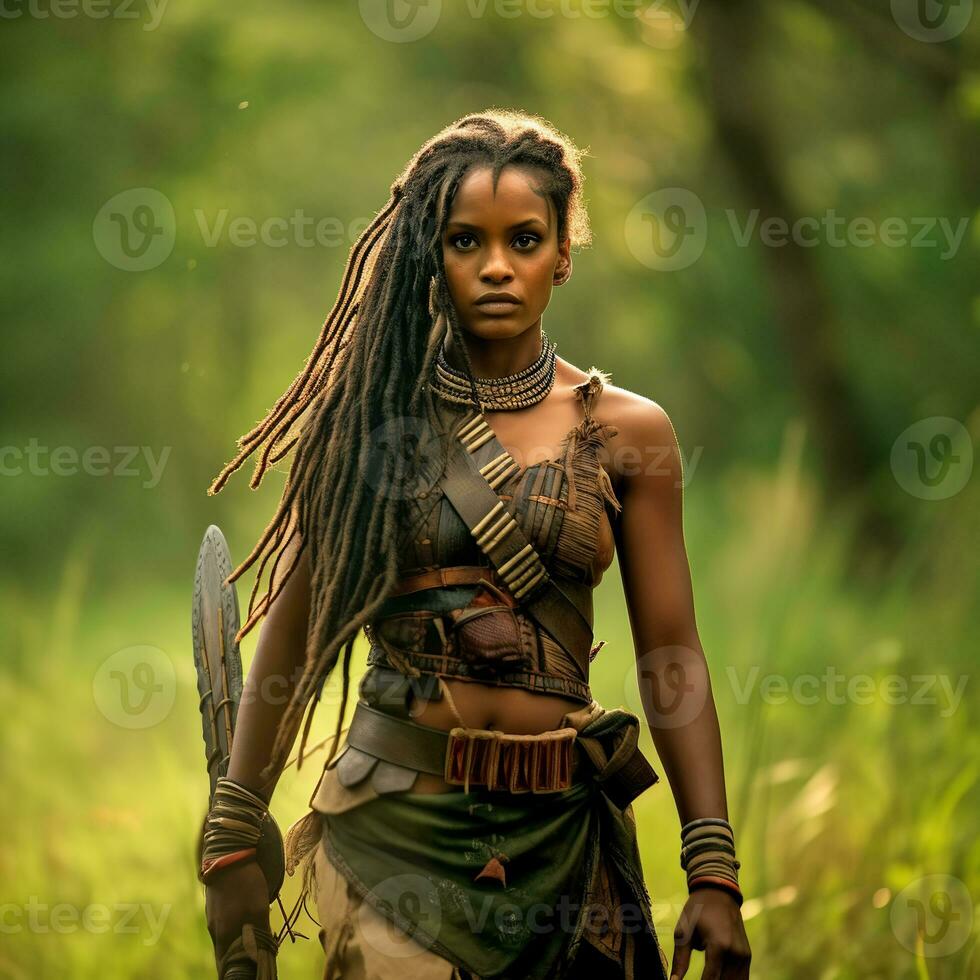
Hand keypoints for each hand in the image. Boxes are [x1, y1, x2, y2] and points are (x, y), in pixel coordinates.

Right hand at [205, 859, 272, 975]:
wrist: (229, 854)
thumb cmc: (245, 884)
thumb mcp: (258, 909)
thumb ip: (258, 934)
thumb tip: (261, 956)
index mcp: (223, 935)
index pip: (226, 967)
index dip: (237, 973)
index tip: (252, 974)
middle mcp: (214, 930)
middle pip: (226, 955)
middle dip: (240, 961)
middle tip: (258, 960)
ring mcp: (213, 918)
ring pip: (226, 940)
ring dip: (239, 945)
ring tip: (256, 944)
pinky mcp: (215, 907)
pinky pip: (226, 927)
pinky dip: (236, 932)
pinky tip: (248, 925)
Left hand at [670, 886, 750, 979]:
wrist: (719, 892)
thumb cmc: (697, 910)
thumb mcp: (684, 931)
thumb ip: (680, 959)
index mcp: (719, 945)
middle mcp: (735, 953)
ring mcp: (744, 955)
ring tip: (707, 979)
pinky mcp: (747, 956)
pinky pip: (741, 979)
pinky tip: (718, 979)